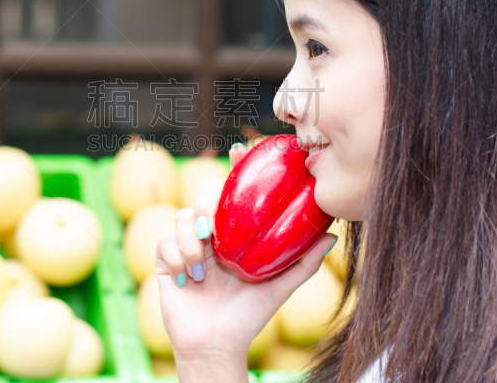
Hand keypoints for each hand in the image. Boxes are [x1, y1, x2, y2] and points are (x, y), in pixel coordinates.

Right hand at [155, 144, 336, 372]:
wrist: (215, 345)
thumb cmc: (248, 317)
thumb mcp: (280, 287)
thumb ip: (304, 262)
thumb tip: (332, 234)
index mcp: (234, 235)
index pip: (233, 193)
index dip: (235, 169)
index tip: (239, 150)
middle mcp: (210, 235)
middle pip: (202, 195)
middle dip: (207, 207)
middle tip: (214, 232)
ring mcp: (186, 246)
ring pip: (181, 217)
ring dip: (191, 241)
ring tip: (204, 269)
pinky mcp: (164, 260)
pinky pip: (164, 241)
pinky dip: (177, 256)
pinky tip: (189, 278)